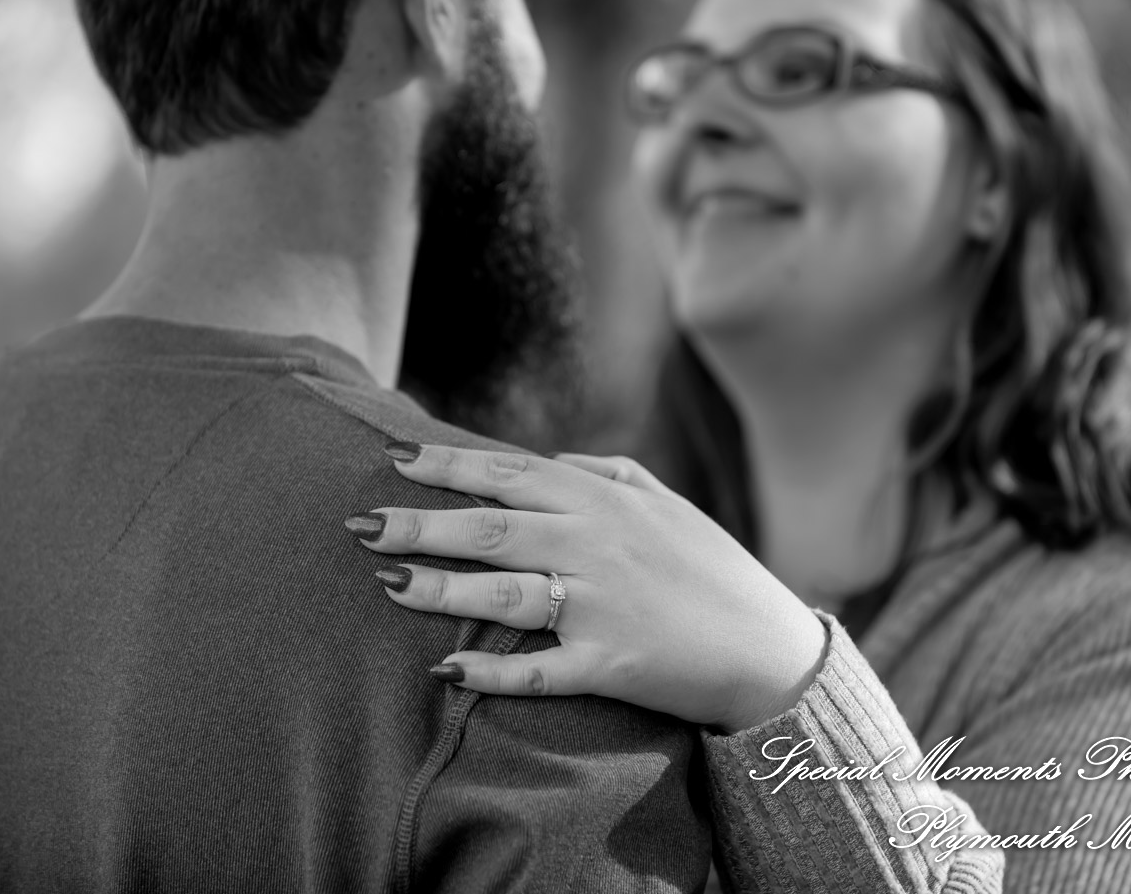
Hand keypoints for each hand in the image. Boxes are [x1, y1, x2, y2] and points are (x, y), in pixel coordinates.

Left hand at [347, 443, 827, 732]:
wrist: (768, 646)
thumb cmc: (712, 569)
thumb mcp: (667, 503)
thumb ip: (609, 471)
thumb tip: (552, 458)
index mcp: (605, 501)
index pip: (511, 473)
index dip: (450, 465)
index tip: (396, 459)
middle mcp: (596, 546)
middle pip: (492, 529)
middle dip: (421, 523)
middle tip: (361, 524)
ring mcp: (601, 607)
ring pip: (504, 594)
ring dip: (439, 590)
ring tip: (387, 584)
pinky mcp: (610, 665)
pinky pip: (538, 670)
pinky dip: (491, 672)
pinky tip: (447, 669)